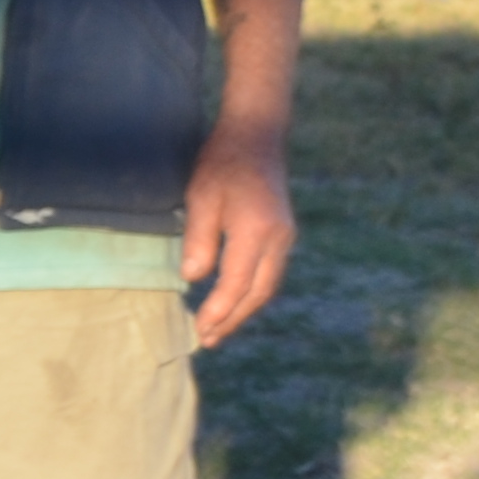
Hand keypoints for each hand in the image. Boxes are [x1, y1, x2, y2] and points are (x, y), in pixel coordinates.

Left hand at [179, 119, 294, 344]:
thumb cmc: (222, 164)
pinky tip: (234, 301)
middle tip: (208, 340)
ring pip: (267, 285)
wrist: (257, 138)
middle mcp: (279, 239)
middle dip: (233, 319)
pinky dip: (252, 292)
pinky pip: (269, 273)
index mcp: (257, 231)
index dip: (219, 310)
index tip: (200, 329)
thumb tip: (193, 279)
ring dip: (244, 310)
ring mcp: (285, 237)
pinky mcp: (284, 234)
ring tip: (219, 329)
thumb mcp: (200, 197)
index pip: (237, 282)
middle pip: (258, 292)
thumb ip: (198, 239)